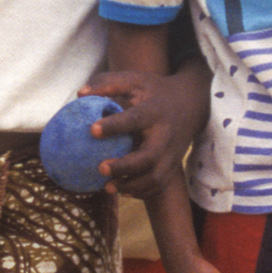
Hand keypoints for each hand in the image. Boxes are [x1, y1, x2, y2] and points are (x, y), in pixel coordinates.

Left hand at [78, 61, 208, 200]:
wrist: (191, 104)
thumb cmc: (154, 91)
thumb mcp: (135, 80)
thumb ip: (108, 84)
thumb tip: (80, 94)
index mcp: (154, 111)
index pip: (135, 119)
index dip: (114, 126)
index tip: (92, 130)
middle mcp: (165, 135)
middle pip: (148, 157)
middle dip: (124, 166)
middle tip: (100, 168)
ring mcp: (171, 153)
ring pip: (155, 177)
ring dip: (131, 186)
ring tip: (107, 187)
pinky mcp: (172, 165)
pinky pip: (158, 185)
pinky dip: (141, 192)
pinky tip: (121, 190)